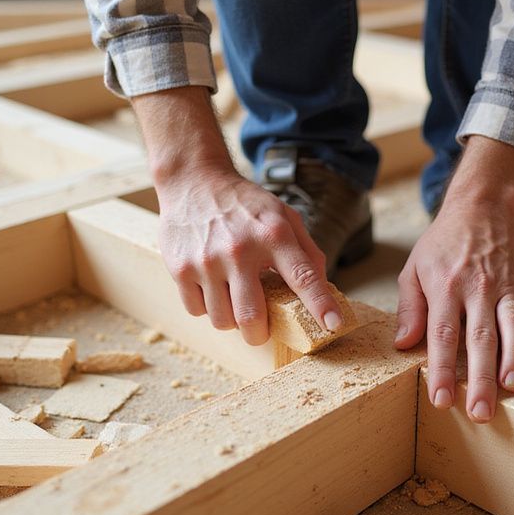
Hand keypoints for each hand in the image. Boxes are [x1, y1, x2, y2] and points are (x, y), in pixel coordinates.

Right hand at [132, 87, 343, 345]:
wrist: (194, 181)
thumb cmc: (245, 205)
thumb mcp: (284, 217)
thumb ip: (307, 252)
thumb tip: (324, 288)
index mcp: (274, 235)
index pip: (303, 276)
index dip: (321, 304)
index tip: (334, 325)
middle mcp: (240, 249)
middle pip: (252, 317)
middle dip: (260, 333)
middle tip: (262, 327)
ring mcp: (207, 260)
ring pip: (223, 321)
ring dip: (232, 319)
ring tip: (234, 298)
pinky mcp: (180, 268)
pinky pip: (197, 310)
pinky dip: (208, 307)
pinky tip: (212, 287)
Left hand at [394, 137, 513, 421]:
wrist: (482, 207)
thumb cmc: (443, 243)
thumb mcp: (414, 268)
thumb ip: (411, 308)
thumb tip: (405, 344)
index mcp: (445, 287)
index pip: (443, 336)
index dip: (442, 370)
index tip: (441, 400)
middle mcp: (477, 289)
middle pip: (480, 339)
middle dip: (480, 379)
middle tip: (481, 412)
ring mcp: (506, 287)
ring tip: (511, 388)